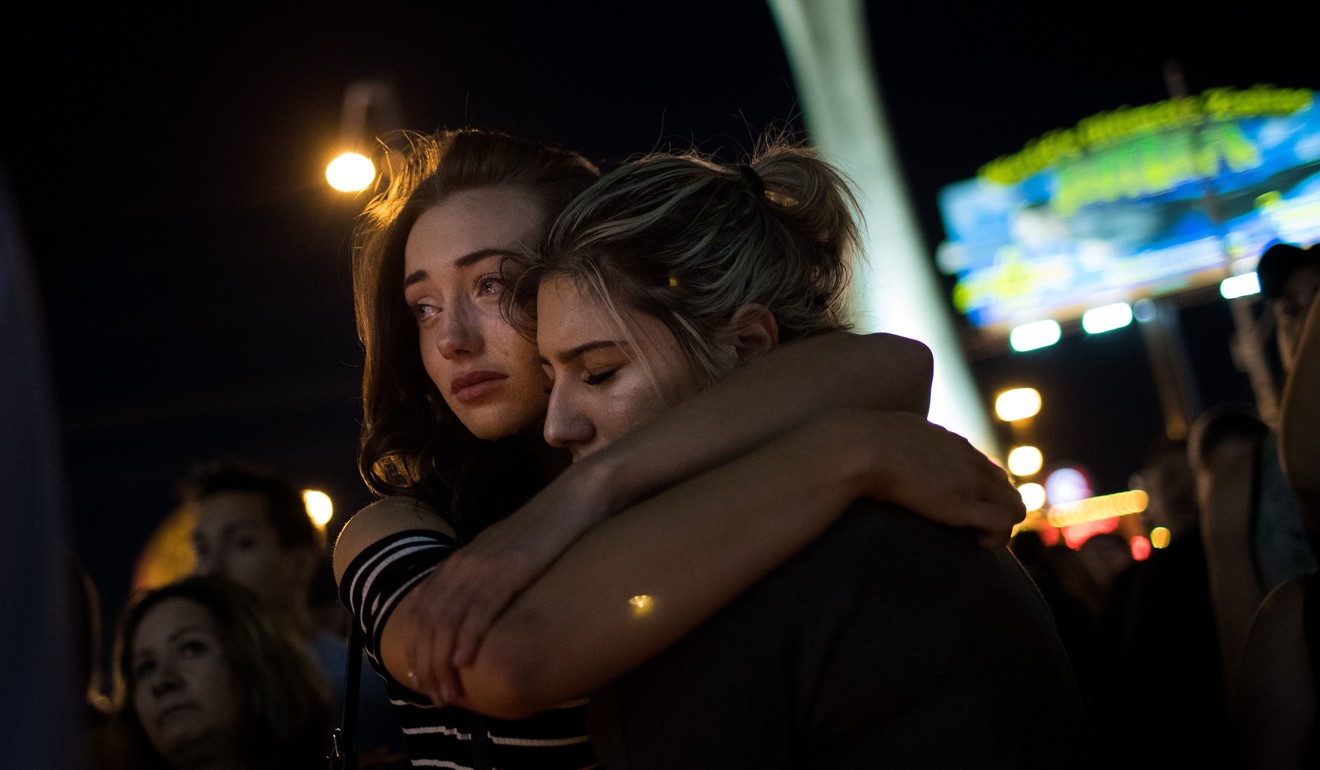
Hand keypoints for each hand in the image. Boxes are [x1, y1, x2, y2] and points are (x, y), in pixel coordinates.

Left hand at [401, 479, 603, 706]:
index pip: (422, 611)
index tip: (421, 679)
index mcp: (458, 562)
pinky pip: (480, 609)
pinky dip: (468, 638)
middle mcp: (462, 564)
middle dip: (427, 664)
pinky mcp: (509, 569)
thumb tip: (475, 614)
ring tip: (448, 692)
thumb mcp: (502, 557)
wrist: (570, 500)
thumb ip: (482, 580)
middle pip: (430, 622)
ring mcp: (484, 566)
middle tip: (436, 697)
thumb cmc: (541, 531)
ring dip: (443, 661)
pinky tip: (465, 662)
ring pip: (448, 620)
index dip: (417, 648)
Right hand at [847, 411, 1024, 546]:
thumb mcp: (886, 432)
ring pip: (1015, 505)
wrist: (860, 448)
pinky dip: (997, 537)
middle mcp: (968, 458)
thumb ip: (897, 438)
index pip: (985, 467)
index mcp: (950, 442)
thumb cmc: (862, 444)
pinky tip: (976, 542)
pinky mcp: (967, 504)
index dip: (980, 492)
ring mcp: (971, 480)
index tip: (960, 509)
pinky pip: (1005, 523)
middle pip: (1006, 486)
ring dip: (1000, 524)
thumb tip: (880, 441)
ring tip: (973, 537)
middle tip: (970, 528)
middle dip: (995, 509)